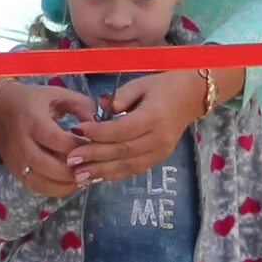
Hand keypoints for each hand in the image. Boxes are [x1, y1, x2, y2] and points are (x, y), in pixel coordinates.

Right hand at [0, 78, 86, 196]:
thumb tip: (98, 126)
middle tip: (90, 166)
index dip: (76, 146)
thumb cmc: (34, 101)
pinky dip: (55, 189)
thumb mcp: (58, 95)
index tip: (92, 144)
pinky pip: (36, 187)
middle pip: (48, 166)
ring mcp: (16, 160)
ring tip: (82, 177)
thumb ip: (82, 106)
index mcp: (32, 120)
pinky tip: (69, 182)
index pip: (55, 139)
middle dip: (73, 170)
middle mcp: (21, 143)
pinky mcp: (14, 171)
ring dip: (65, 184)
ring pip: (41, 182)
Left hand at [69, 71, 207, 186]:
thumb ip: (119, 98)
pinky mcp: (158, 159)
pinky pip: (133, 169)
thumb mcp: (139, 85)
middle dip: (94, 156)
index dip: (98, 132)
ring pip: (127, 166)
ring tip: (78, 174)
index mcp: (154, 117)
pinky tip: (95, 176)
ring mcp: (160, 152)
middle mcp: (158, 139)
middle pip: (122, 151)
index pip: (122, 130)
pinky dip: (113, 174)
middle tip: (71, 159)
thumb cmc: (161, 87)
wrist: (190, 97)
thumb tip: (100, 110)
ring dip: (100, 171)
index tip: (78, 130)